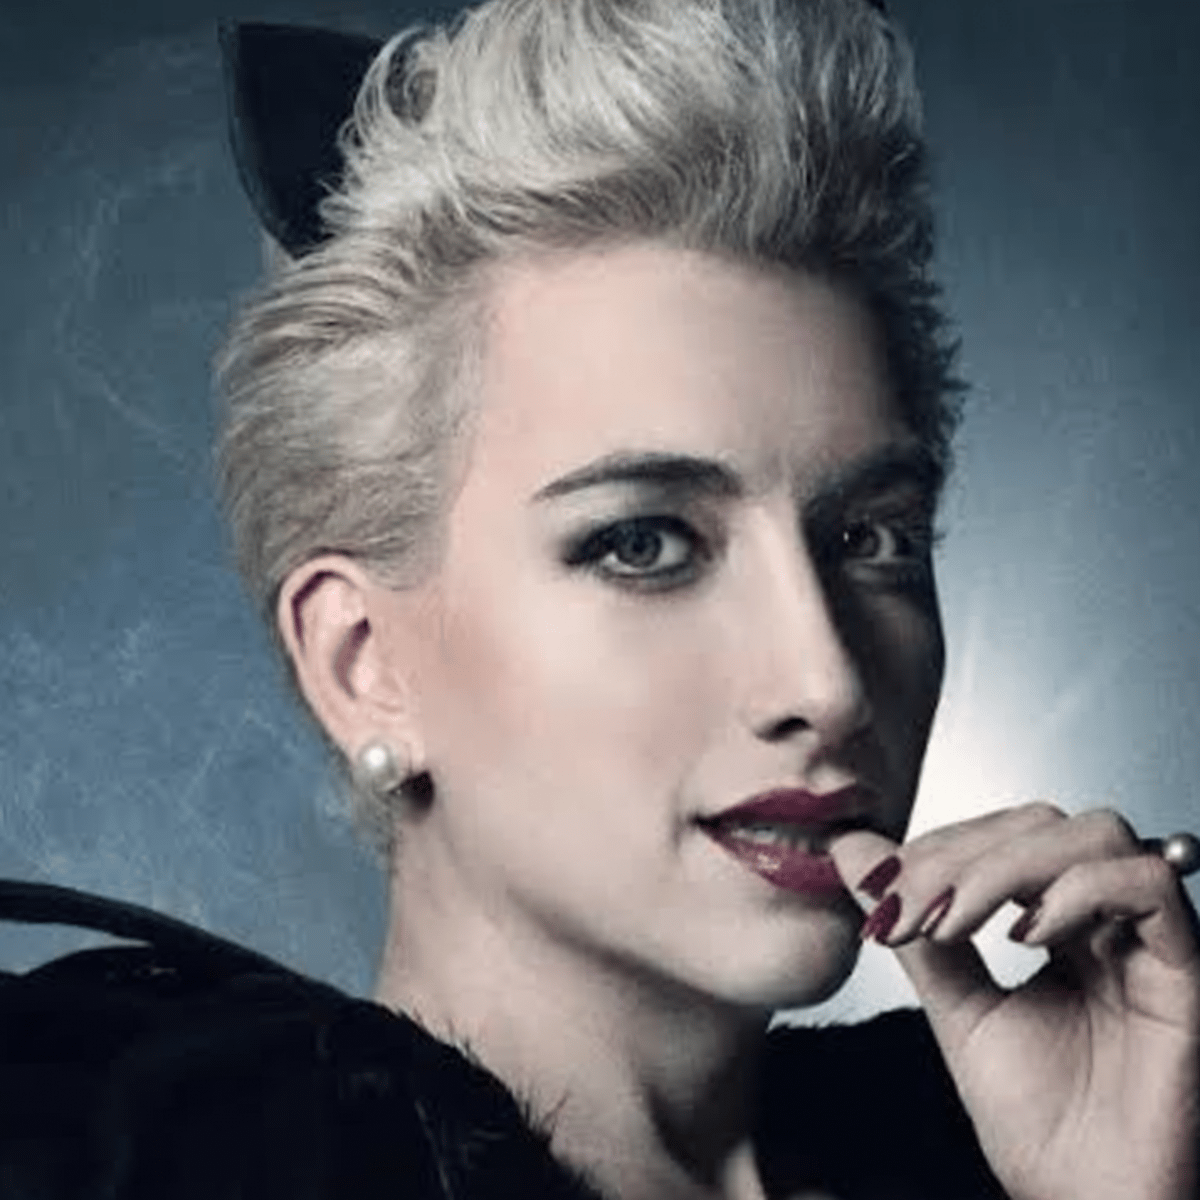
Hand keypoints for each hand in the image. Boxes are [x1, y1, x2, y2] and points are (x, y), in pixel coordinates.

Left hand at [829, 803, 1199, 1199]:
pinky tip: (1026, 937)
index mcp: (1058, 923)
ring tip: (954, 922)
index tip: (881, 891)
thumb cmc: (1038, 1123)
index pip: (1004, 834)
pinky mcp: (1184, 972)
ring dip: (1004, 864)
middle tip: (908, 909)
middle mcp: (1108, 921)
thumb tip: (852, 851)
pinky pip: (1149, 886)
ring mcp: (1149, 941)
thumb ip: (914, 928)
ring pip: (1094, 834)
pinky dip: (1077, 891)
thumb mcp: (956, 1007)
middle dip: (959, 853)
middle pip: (1043, 823)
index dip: (939, 847)